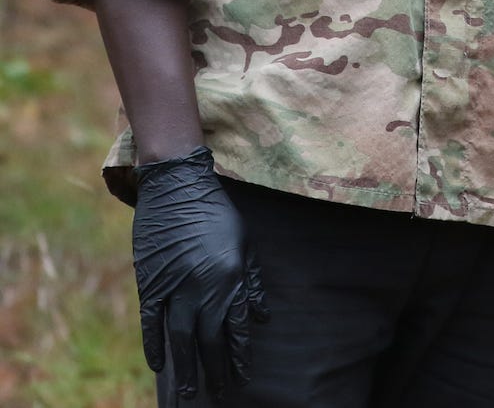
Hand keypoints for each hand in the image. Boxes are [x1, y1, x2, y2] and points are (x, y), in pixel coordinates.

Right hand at [132, 146, 266, 400]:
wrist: (178, 187)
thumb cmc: (217, 213)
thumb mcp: (245, 243)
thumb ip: (252, 282)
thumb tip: (262, 317)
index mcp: (231, 276)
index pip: (236, 326)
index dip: (238, 354)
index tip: (241, 375)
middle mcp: (204, 286)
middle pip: (209, 338)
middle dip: (215, 368)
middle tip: (218, 393)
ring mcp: (174, 286)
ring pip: (180, 337)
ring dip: (186, 366)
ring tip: (190, 390)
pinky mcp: (149, 282)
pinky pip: (151, 322)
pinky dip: (154, 344)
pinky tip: (159, 365)